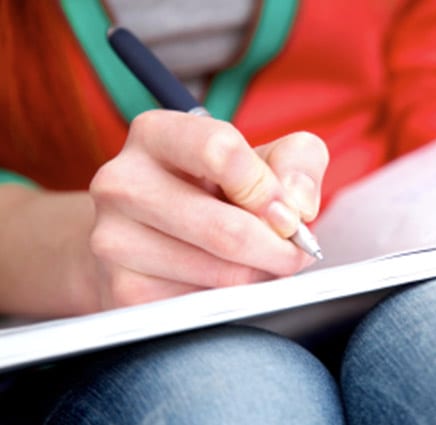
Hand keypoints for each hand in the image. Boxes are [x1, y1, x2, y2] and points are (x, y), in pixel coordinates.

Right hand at [89, 111, 327, 307]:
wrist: (153, 232)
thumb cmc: (216, 189)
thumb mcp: (264, 158)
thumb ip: (298, 162)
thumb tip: (297, 205)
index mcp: (156, 135)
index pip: (221, 152)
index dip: (269, 189)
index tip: (289, 212)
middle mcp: (122, 183)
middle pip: (225, 229)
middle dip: (279, 249)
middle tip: (296, 253)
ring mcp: (114, 240)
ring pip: (222, 274)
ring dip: (261, 276)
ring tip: (262, 263)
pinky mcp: (123, 291)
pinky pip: (205, 306)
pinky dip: (233, 299)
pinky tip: (228, 281)